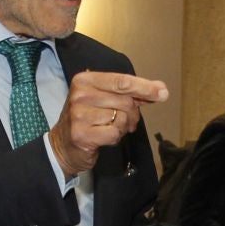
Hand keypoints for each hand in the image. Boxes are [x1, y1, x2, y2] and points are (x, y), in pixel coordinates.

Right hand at [47, 72, 168, 176]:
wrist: (62, 145)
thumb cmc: (88, 119)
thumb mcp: (104, 99)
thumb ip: (130, 93)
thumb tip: (160, 89)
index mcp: (85, 80)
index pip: (122, 81)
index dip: (144, 87)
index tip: (163, 92)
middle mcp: (80, 94)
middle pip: (125, 101)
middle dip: (133, 114)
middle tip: (126, 121)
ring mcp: (79, 114)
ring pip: (122, 118)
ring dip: (123, 127)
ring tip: (110, 128)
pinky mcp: (82, 134)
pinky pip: (115, 133)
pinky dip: (116, 137)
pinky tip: (105, 137)